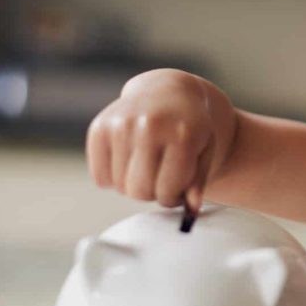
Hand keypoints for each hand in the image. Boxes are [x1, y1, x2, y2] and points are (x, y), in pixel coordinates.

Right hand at [86, 69, 237, 211]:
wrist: (168, 93)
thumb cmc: (191, 128)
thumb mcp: (205, 151)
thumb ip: (198, 183)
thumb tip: (191, 212)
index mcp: (183, 134)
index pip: (167, 190)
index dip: (173, 198)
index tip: (177, 192)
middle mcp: (150, 125)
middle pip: (140, 191)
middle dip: (152, 194)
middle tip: (160, 181)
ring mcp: (122, 124)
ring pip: (120, 186)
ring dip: (133, 186)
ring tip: (147, 169)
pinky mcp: (100, 127)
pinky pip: (100, 176)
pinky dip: (112, 179)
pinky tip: (128, 164)